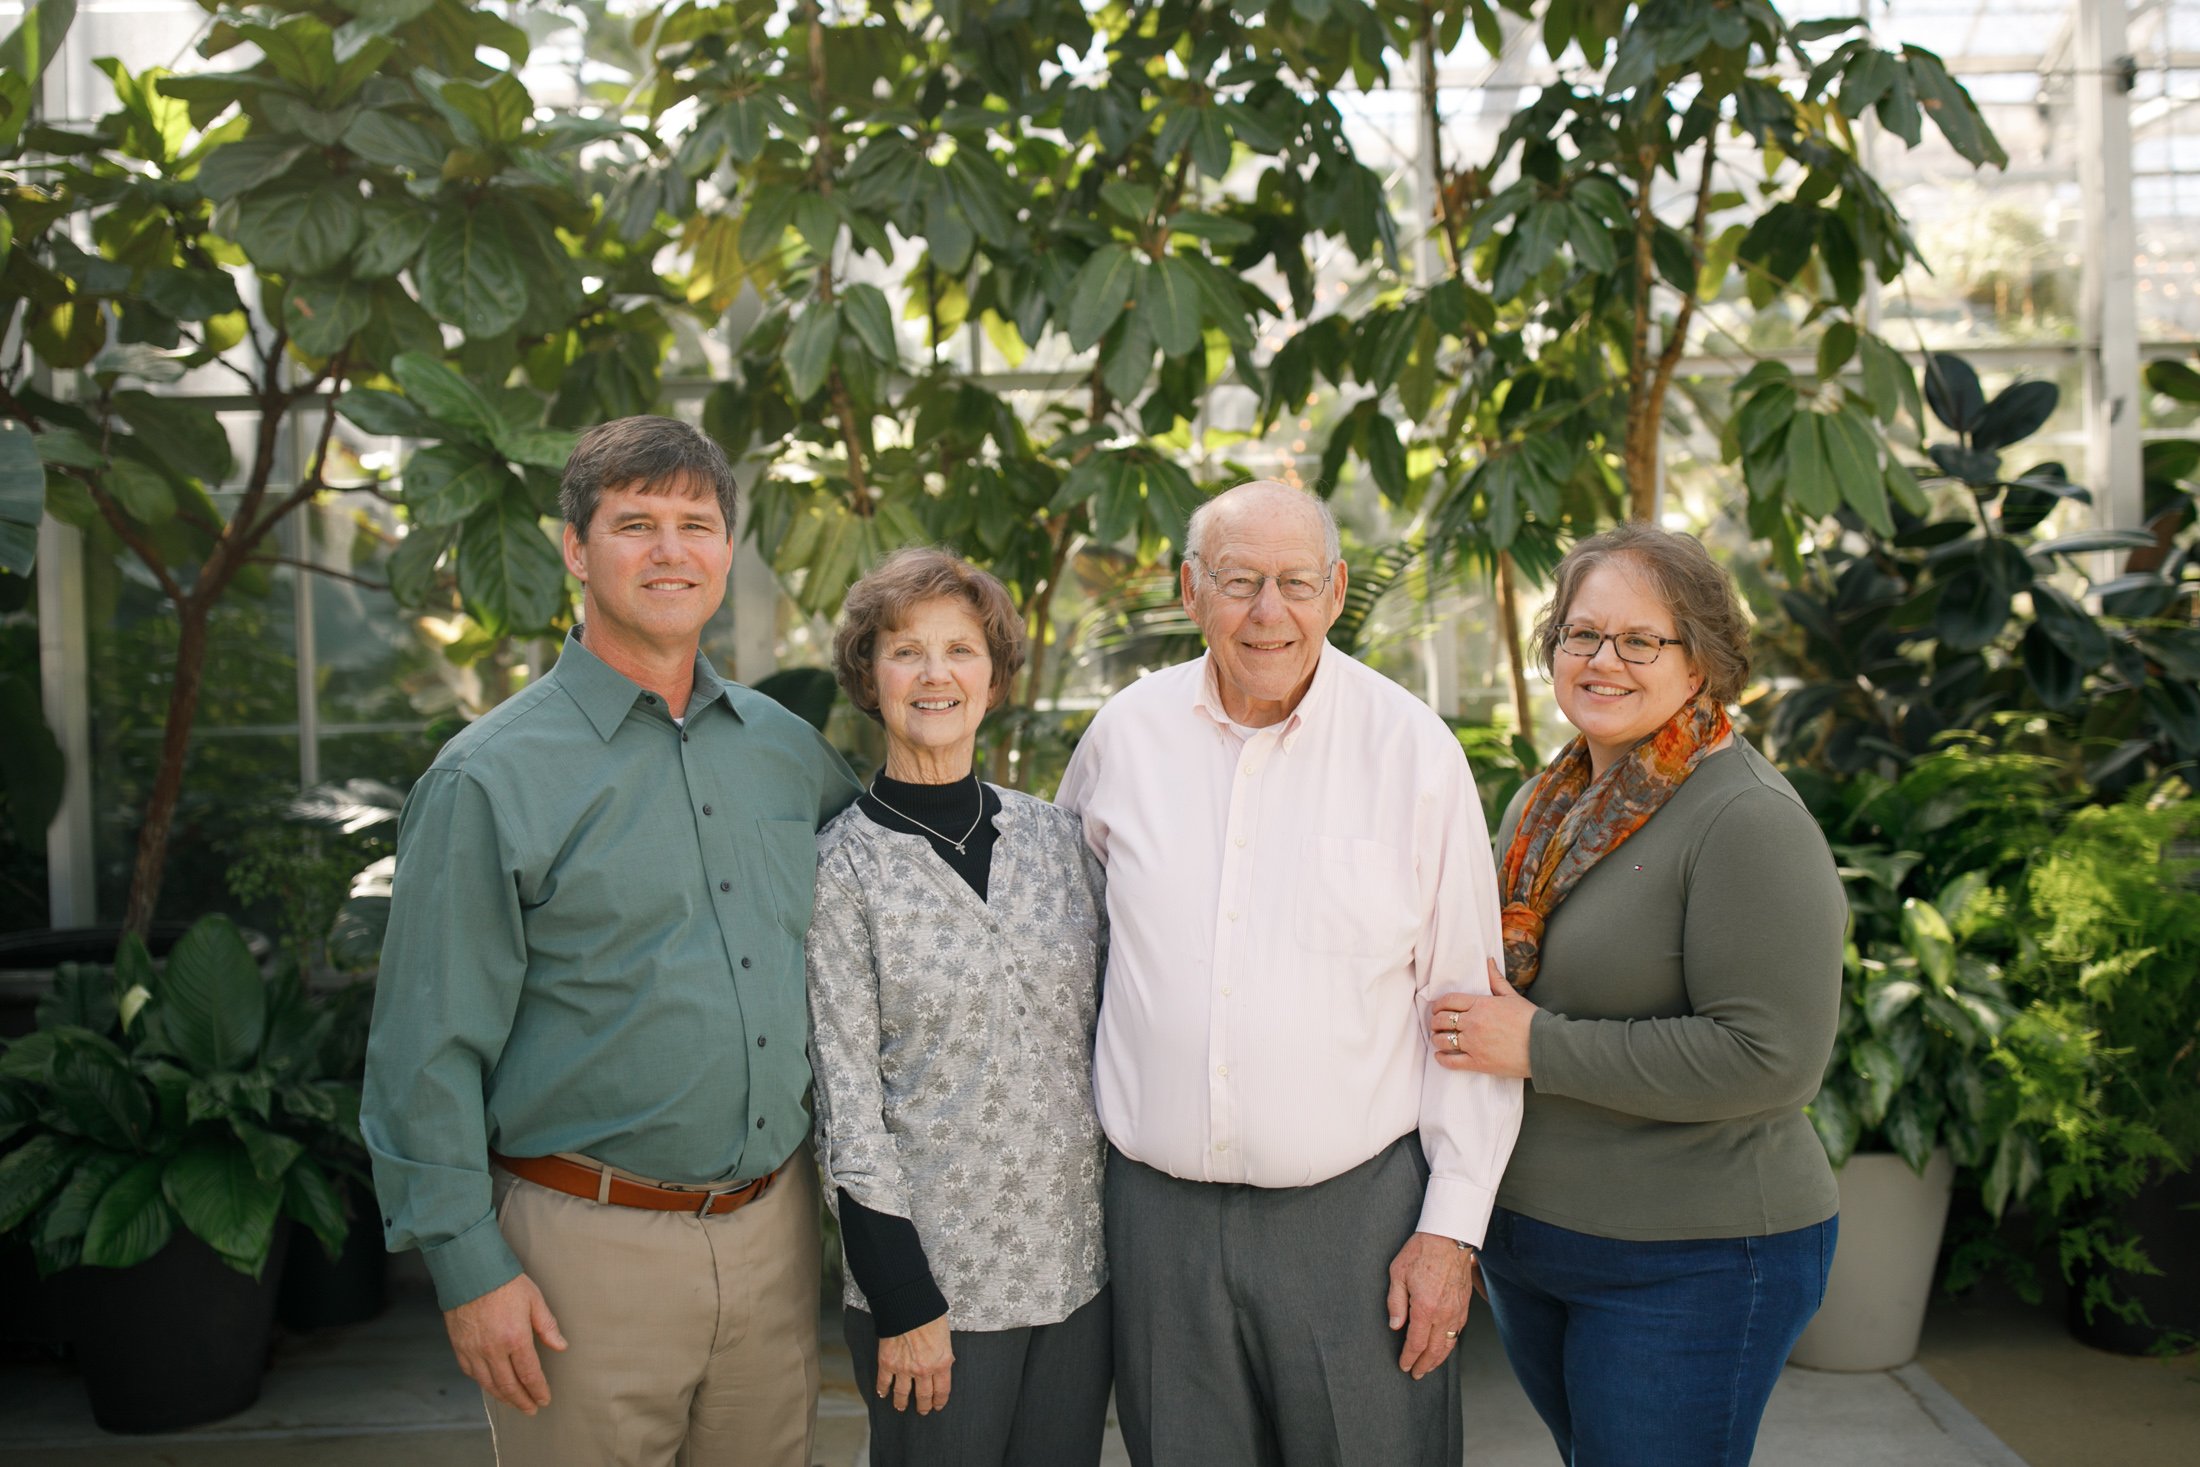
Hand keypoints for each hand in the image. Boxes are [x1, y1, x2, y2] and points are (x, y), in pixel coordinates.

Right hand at [444, 1273, 567, 1414]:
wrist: (470, 1270)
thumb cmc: (505, 1282)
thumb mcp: (534, 1299)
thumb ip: (547, 1326)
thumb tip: (561, 1346)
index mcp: (515, 1338)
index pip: (529, 1374)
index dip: (538, 1390)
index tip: (544, 1399)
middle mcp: (493, 1350)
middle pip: (508, 1385)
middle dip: (522, 1400)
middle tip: (531, 1409)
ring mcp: (474, 1350)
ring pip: (489, 1384)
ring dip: (503, 1397)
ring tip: (514, 1403)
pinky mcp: (459, 1347)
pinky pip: (472, 1373)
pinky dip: (484, 1384)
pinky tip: (491, 1385)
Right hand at [877, 1315, 954, 1414]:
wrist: (908, 1305)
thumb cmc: (930, 1315)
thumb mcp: (946, 1336)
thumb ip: (944, 1354)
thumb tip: (944, 1363)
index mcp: (941, 1363)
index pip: (942, 1391)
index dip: (940, 1401)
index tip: (938, 1406)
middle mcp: (923, 1370)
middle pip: (923, 1396)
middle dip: (923, 1406)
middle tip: (922, 1411)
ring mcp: (903, 1369)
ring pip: (902, 1394)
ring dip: (901, 1403)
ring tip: (901, 1407)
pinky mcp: (887, 1363)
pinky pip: (884, 1382)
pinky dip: (882, 1390)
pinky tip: (883, 1394)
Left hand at [1386, 1231, 1476, 1378]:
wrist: (1450, 1237)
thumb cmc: (1422, 1251)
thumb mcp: (1398, 1273)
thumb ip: (1395, 1302)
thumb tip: (1395, 1325)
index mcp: (1425, 1308)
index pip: (1416, 1343)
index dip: (1409, 1357)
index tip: (1404, 1366)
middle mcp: (1444, 1314)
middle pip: (1435, 1350)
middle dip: (1424, 1365)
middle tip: (1416, 1374)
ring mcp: (1457, 1311)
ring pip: (1449, 1344)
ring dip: (1439, 1359)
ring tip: (1429, 1366)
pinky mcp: (1465, 1305)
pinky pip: (1458, 1331)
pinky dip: (1450, 1344)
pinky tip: (1444, 1346)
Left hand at [1429, 957, 1535, 1077]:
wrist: (1544, 1046)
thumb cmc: (1530, 1020)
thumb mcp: (1512, 996)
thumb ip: (1496, 979)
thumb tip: (1489, 961)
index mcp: (1480, 1004)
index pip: (1449, 1001)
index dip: (1438, 1004)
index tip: (1436, 1008)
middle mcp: (1473, 1023)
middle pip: (1442, 1019)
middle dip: (1435, 1021)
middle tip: (1436, 1023)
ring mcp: (1474, 1044)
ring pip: (1442, 1039)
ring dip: (1437, 1038)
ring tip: (1438, 1038)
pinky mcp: (1478, 1063)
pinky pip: (1451, 1061)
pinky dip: (1442, 1058)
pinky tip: (1440, 1055)